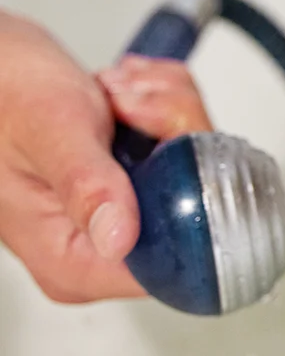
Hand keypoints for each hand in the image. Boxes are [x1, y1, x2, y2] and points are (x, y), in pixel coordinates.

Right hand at [0, 14, 211, 302]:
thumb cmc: (6, 97)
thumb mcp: (51, 133)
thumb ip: (87, 185)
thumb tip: (118, 238)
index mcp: (71, 261)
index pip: (170, 262)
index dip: (187, 199)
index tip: (163, 145)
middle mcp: (101, 246)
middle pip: (194, 205)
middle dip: (174, 136)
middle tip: (131, 105)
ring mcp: (123, 211)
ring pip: (194, 165)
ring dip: (166, 112)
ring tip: (117, 94)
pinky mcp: (138, 181)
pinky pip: (184, 143)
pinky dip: (164, 106)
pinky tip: (124, 93)